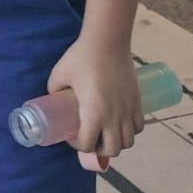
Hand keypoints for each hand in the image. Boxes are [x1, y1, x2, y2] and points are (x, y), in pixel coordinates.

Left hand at [47, 38, 143, 159]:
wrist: (107, 42)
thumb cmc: (81, 57)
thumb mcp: (59, 74)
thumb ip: (54, 90)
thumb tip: (53, 99)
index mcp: (94, 114)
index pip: (87, 145)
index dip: (77, 145)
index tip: (71, 136)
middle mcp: (114, 117)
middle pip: (112, 150)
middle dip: (98, 150)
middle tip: (89, 138)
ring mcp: (129, 110)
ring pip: (128, 142)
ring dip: (116, 142)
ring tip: (105, 133)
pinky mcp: (138, 102)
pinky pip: (139, 127)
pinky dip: (130, 131)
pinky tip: (120, 123)